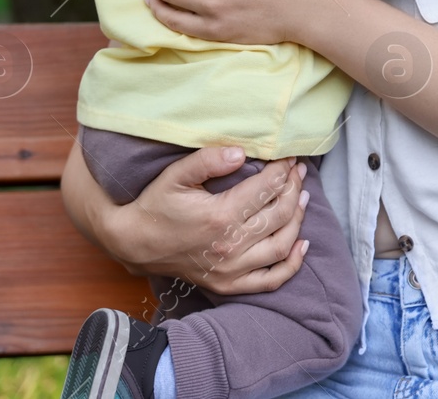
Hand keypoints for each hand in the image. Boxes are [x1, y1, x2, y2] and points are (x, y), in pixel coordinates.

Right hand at [79, 143, 308, 295]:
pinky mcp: (229, 285)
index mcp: (220, 216)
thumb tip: (242, 152)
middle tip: (298, 172)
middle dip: (293, 188)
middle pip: (279, 214)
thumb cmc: (157, 205)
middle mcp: (230, 246)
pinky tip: (301, 244)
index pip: (266, 189)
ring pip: (282, 244)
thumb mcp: (176, 176)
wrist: (135, 244)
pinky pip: (271, 280)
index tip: (289, 157)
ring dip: (298, 219)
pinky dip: (292, 264)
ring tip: (302, 197)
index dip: (283, 170)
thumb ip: (208, 160)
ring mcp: (231, 270)